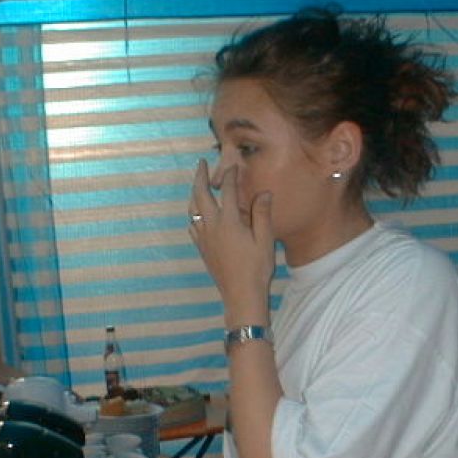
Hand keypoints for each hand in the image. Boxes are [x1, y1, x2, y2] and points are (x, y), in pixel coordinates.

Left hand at [189, 160, 274, 324]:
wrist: (241, 294)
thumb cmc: (256, 268)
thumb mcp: (265, 239)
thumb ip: (262, 214)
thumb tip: (263, 193)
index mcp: (229, 222)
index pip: (227, 190)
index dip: (230, 175)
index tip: (232, 166)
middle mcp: (212, 226)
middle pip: (200, 195)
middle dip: (199, 176)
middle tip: (201, 163)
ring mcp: (204, 238)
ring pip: (192, 209)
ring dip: (193, 194)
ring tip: (198, 186)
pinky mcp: (202, 249)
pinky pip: (192, 225)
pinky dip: (194, 214)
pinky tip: (198, 215)